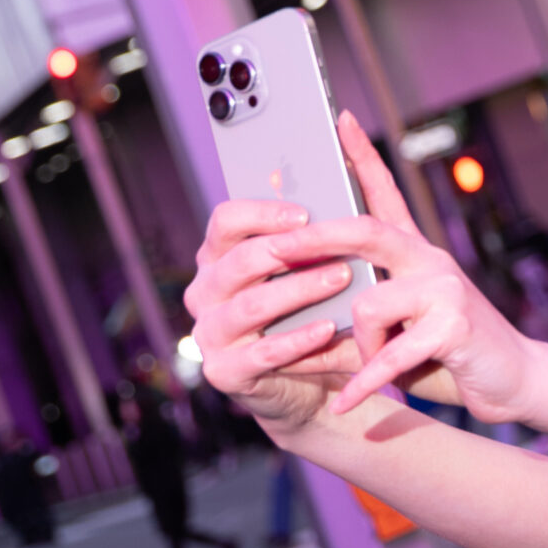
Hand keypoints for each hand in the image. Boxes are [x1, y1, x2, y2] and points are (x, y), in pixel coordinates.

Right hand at [185, 196, 360, 435]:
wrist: (309, 380)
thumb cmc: (308, 309)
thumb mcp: (305, 268)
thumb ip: (309, 229)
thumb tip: (343, 167)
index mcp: (218, 256)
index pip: (224, 220)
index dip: (262, 213)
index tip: (306, 214)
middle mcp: (205, 291)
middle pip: (238, 261)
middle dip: (290, 251)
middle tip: (336, 248)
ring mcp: (209, 333)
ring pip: (250, 305)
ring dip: (299, 290)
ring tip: (341, 279)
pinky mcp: (223, 372)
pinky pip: (260, 353)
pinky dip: (297, 339)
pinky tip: (328, 328)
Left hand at [273, 114, 538, 423]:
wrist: (517, 379)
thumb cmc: (448, 354)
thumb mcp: (395, 335)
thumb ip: (354, 326)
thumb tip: (293, 335)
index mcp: (415, 253)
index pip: (386, 193)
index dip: (363, 154)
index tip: (340, 119)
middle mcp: (429, 259)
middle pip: (365, 230)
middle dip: (313, 238)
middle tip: (271, 249)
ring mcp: (445, 289)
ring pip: (368, 304)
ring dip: (357, 347)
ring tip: (366, 372)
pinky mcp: (455, 325)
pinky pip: (392, 353)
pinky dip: (364, 382)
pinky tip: (346, 402)